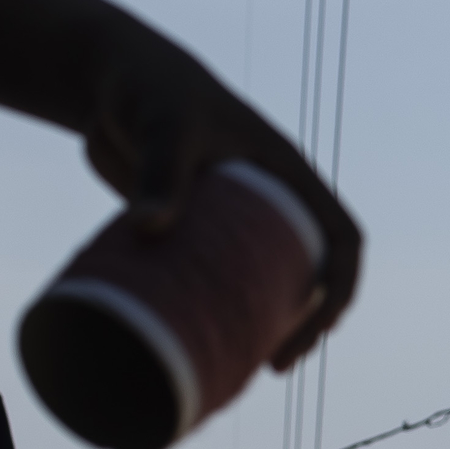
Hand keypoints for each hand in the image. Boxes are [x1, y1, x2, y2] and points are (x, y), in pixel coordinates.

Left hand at [91, 92, 363, 367]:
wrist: (109, 80)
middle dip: (305, 324)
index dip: (340, 285)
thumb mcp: (168, 126)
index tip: (317, 324)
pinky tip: (199, 344)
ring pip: (264, 281)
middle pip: (308, 272)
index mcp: (288, 176)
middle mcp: (269, 202)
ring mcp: (230, 220)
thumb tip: (148, 231)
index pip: (340, 237)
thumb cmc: (153, 92)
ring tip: (242, 368)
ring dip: (263, 326)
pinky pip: (216, 280)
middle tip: (275, 364)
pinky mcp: (193, 230)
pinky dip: (215, 314)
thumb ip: (162, 173)